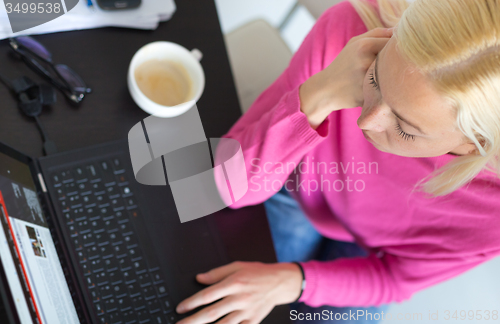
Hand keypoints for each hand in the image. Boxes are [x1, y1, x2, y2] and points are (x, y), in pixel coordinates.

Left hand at [175, 261, 302, 323]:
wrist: (279, 282)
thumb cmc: (258, 273)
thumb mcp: (237, 266)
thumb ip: (217, 273)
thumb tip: (199, 278)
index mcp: (234, 283)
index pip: (208, 295)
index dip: (192, 303)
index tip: (180, 308)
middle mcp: (239, 298)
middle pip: (212, 313)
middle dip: (193, 321)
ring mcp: (247, 312)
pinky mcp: (253, 321)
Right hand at [299, 27, 393, 127]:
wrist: (326, 90)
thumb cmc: (344, 64)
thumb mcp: (354, 43)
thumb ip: (376, 33)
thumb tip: (399, 31)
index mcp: (364, 45)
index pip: (393, 42)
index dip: (392, 49)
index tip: (383, 55)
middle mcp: (366, 61)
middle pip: (394, 60)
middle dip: (390, 64)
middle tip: (375, 69)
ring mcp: (367, 80)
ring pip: (391, 77)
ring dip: (388, 78)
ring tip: (371, 80)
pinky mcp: (368, 96)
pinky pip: (385, 90)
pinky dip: (381, 90)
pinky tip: (368, 90)